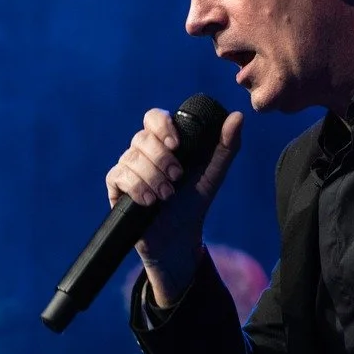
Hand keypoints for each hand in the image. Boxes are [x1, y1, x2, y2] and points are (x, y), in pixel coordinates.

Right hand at [105, 106, 244, 304]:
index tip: (176, 144)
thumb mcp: (214, 174)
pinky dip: (137, 187)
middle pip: (142, 138)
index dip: (161, 126)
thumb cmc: (194, 202)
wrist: (178, 237)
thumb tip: (237, 116)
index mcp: (164, 142)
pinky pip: (118, 176)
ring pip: (131, 158)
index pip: (153, 117)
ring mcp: (127, 167)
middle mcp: (143, 151)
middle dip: (161, 159)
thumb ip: (226, 146)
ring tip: (166, 195)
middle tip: (177, 178)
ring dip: (152, 177)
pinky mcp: (116, 186)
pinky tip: (149, 201)